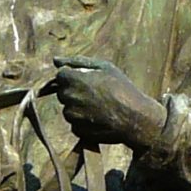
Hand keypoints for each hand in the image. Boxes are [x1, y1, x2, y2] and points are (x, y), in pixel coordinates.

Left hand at [52, 56, 167, 147]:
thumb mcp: (104, 67)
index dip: (74, 77)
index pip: (60, 75)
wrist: (134, 118)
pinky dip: (84, 121)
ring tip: (99, 106)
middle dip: (75, 92)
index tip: (89, 81)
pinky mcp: (77, 130)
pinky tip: (99, 118)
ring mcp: (72, 115)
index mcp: (73, 79)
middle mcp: (68, 97)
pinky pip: (75, 123)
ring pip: (68, 109)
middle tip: (96, 94)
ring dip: (79, 107)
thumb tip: (55, 60)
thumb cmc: (121, 88)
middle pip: (63, 92)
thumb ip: (77, 61)